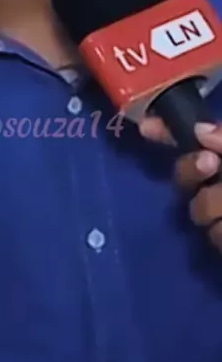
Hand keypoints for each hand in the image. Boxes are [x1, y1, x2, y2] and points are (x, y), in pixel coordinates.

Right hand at [139, 116, 221, 251]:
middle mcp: (219, 183)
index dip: (168, 133)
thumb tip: (198, 130)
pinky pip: (214, 234)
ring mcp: (220, 216)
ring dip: (217, 207)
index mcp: (221, 159)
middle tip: (211, 164)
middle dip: (192, 171)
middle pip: (184, 174)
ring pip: (198, 208)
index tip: (146, 126)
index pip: (192, 143)